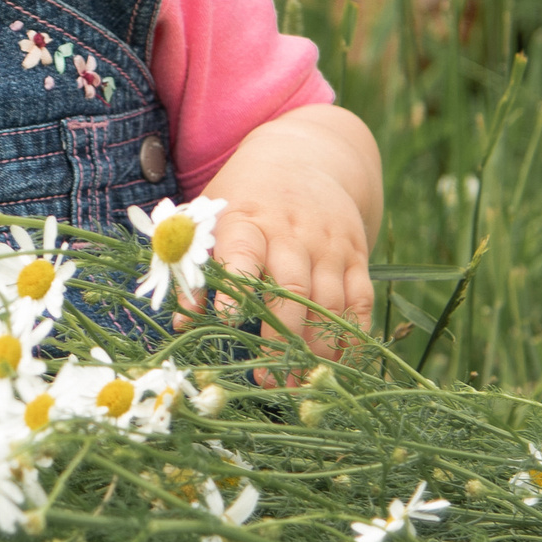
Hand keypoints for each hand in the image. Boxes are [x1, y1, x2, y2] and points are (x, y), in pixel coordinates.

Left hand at [195, 104, 381, 363]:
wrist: (307, 156)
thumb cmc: (245, 196)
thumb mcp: (212, 215)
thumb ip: (196, 267)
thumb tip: (182, 322)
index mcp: (247, 219)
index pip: (242, 251)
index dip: (235, 283)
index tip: (225, 316)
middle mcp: (292, 233)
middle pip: (291, 289)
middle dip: (279, 338)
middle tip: (268, 378)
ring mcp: (329, 245)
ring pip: (328, 303)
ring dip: (316, 349)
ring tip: (300, 385)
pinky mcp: (355, 256)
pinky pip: (359, 302)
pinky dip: (353, 338)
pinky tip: (339, 368)